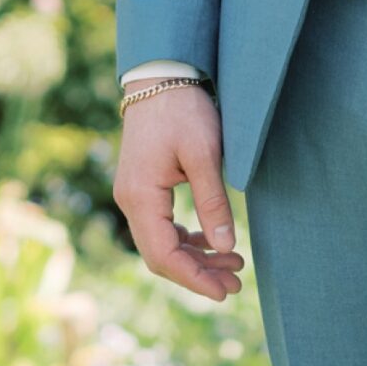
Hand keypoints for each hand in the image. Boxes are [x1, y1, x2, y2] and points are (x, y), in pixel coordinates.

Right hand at [113, 87, 245, 301]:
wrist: (161, 73)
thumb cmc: (183, 109)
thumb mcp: (204, 154)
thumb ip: (213, 202)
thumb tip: (225, 247)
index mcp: (140, 196)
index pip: (163, 256)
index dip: (194, 279)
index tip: (224, 292)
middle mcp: (129, 200)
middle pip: (161, 255)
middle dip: (199, 272)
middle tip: (237, 281)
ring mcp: (134, 193)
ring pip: (162, 242)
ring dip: (196, 257)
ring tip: (233, 265)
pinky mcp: (143, 186)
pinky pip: (162, 225)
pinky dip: (187, 239)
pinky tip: (212, 241)